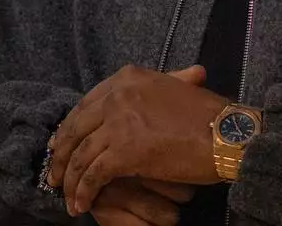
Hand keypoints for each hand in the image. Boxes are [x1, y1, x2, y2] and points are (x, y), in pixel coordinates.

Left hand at [48, 64, 228, 216]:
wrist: (226, 134)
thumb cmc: (208, 115)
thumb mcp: (178, 88)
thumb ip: (153, 87)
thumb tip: (138, 90)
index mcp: (129, 77)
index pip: (86, 103)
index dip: (69, 127)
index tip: (61, 144)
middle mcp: (119, 94)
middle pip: (76, 127)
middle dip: (61, 155)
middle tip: (55, 174)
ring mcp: (119, 122)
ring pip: (81, 154)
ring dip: (70, 179)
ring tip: (67, 197)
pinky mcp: (125, 150)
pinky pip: (94, 174)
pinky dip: (84, 191)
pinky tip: (82, 204)